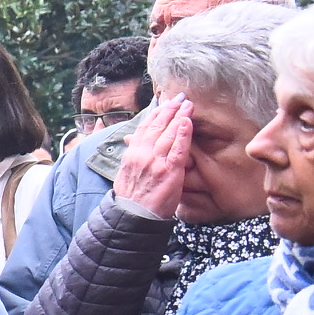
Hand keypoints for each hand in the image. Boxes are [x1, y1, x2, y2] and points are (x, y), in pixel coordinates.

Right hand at [113, 95, 195, 221]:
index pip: (144, 127)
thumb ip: (133, 154)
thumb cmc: (131, 197)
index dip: (155, 114)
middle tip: (179, 98)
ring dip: (178, 116)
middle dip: (168, 110)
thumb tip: (130, 140)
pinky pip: (177, 149)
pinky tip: (187, 122)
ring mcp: (155, 161)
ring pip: (167, 133)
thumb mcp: (126, 172)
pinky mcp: (169, 171)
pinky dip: (182, 134)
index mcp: (131, 153)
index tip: (164, 103)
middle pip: (156, 126)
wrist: (132, 216)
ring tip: (187, 105)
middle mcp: (141, 154)